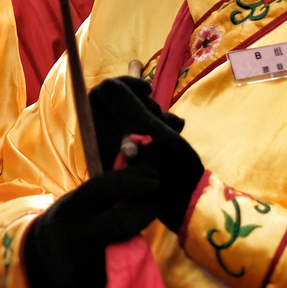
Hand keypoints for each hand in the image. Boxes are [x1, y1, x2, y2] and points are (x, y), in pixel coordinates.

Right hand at [22, 168, 160, 287]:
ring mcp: (83, 263)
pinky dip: (128, 258)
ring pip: (127, 246)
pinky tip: (122, 251)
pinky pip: (122, 269)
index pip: (104, 188)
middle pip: (123, 222)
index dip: (132, 181)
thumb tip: (140, 171)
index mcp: (69, 208)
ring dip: (137, 234)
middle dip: (146, 210)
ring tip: (134, 225)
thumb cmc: (69, 222)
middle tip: (153, 203)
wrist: (40, 260)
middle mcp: (74, 235)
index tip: (154, 178)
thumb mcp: (77, 202)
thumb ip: (105, 191)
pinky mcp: (92, 286)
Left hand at [90, 76, 204, 228]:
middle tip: (158, 115)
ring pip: (135, 114)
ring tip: (170, 130)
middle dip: (143, 103)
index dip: (123, 84)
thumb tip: (108, 84)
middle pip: (118, 103)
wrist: (186, 203)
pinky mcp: (138, 153)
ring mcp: (123, 148)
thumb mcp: (149, 130)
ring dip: (155, 115)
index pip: (99, 96)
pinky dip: (160, 126)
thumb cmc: (168, 169)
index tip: (147, 92)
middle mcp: (107, 141)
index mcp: (102, 136)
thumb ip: (125, 105)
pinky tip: (174, 134)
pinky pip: (145, 129)